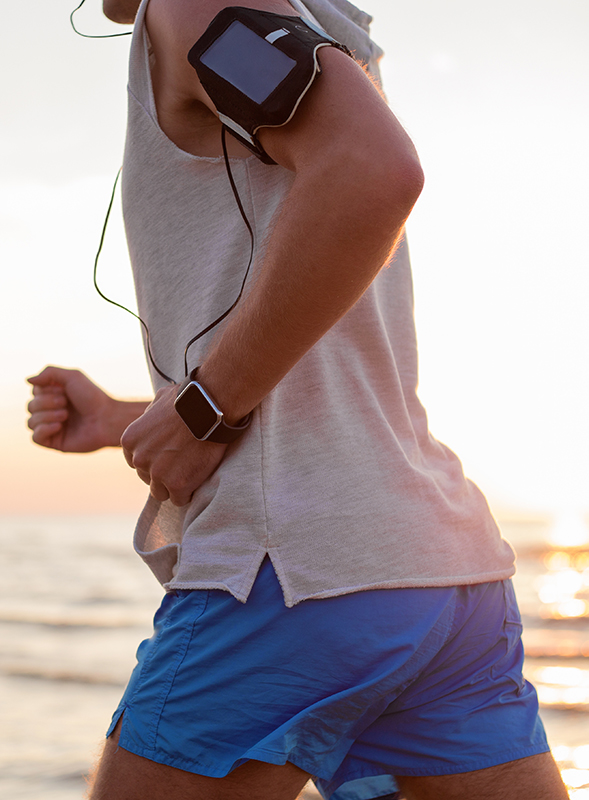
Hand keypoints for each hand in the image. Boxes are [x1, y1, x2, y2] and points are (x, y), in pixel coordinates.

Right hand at [27, 366, 146, 452]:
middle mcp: (51, 411)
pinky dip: (44, 430)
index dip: (45, 390)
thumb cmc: (92, 397)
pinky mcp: (55, 442)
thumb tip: (27, 380)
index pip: (34, 392)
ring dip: (47, 415)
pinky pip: (35, 438)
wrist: (107, 418)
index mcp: (54, 396)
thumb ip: (49, 373)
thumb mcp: (72, 376)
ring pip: (31, 422)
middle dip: (47, 403)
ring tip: (66, 415)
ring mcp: (52, 428)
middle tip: (66, 403)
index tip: (63, 390)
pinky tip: (59, 426)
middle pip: (30, 406)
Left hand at [120, 384, 227, 505]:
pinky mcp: (177, 485)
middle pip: (147, 478)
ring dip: (174, 485)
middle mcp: (139, 459)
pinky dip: (189, 492)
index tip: (169, 455)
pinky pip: (179, 499)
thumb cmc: (188, 400)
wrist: (209, 408)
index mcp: (130, 440)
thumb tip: (150, 418)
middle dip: (163, 473)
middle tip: (183, 462)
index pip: (136, 462)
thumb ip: (149, 415)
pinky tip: (198, 478)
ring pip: (161, 492)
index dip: (154, 460)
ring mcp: (157, 474)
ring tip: (190, 472)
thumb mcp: (159, 400)